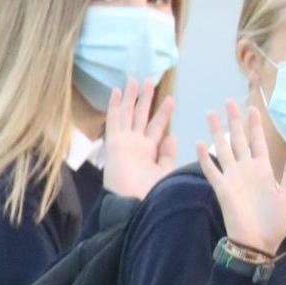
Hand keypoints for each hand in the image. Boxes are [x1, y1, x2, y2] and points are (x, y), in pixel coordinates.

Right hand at [103, 78, 176, 199]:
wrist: (133, 204)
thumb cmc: (151, 193)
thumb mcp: (164, 172)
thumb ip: (167, 155)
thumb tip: (171, 137)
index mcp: (148, 152)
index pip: (156, 128)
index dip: (163, 113)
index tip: (170, 99)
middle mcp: (136, 144)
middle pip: (141, 116)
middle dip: (145, 99)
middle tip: (149, 81)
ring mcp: (124, 142)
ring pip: (128, 114)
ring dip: (132, 97)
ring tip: (136, 79)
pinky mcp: (114, 143)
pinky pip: (114, 120)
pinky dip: (114, 105)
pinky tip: (116, 90)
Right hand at [196, 100, 285, 254]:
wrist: (258, 244)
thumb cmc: (274, 223)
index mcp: (263, 170)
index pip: (257, 141)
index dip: (255, 125)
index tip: (253, 108)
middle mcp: (246, 169)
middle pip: (238, 139)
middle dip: (234, 120)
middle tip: (228, 102)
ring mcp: (233, 178)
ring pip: (223, 149)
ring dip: (217, 132)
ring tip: (211, 114)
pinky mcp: (222, 189)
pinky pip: (212, 170)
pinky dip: (204, 158)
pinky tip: (198, 143)